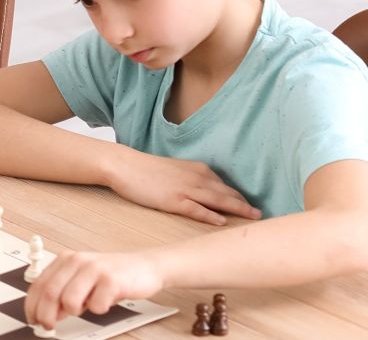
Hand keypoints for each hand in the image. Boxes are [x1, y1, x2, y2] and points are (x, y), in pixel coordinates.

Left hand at [25, 250, 163, 328]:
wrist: (145, 266)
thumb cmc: (111, 276)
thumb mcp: (82, 281)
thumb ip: (64, 293)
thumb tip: (47, 314)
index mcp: (65, 260)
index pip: (39, 285)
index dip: (32, 305)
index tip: (32, 319)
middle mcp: (77, 261)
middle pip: (50, 293)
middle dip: (46, 315)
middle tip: (48, 326)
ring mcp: (94, 269)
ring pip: (70, 301)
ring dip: (75, 311)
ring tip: (87, 306)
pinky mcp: (111, 280)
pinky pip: (96, 306)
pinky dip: (99, 309)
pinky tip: (105, 301)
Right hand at [103, 149, 261, 224]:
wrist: (125, 165)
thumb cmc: (147, 170)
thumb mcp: (176, 171)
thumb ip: (192, 180)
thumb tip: (205, 192)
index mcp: (198, 170)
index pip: (226, 186)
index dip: (241, 198)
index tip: (252, 207)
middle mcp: (197, 178)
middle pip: (228, 194)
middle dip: (246, 205)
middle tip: (262, 215)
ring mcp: (186, 189)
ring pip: (219, 200)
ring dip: (238, 209)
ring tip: (253, 218)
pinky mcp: (174, 200)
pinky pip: (197, 209)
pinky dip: (211, 215)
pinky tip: (222, 222)